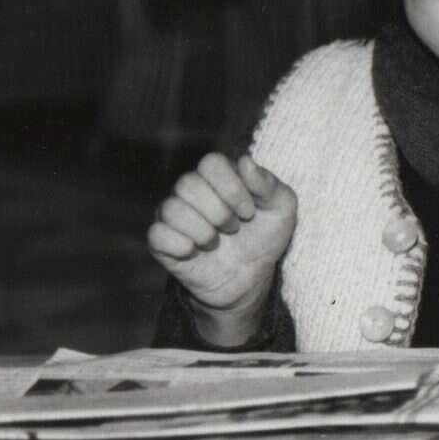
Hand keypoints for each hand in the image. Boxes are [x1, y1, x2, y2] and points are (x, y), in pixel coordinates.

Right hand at [147, 153, 296, 342]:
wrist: (251, 278)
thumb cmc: (265, 236)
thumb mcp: (281, 209)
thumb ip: (269, 184)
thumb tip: (246, 162)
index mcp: (218, 175)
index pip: (211, 163)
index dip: (232, 188)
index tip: (249, 212)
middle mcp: (191, 190)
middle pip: (188, 184)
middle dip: (219, 212)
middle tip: (234, 228)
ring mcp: (174, 215)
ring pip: (171, 208)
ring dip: (202, 230)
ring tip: (216, 242)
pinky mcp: (162, 242)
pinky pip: (157, 234)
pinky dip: (181, 245)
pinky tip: (196, 252)